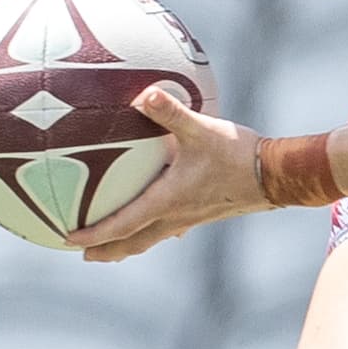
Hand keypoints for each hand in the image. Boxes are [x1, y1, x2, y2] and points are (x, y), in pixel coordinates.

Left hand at [66, 85, 264, 260]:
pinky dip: (153, 229)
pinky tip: (157, 220)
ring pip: (151, 238)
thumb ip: (170, 111)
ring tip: (111, 246)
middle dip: (106, 249)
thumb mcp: (202, 129)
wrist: (278, 175)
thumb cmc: (239, 154)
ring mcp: (192, 217)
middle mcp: (177, 216)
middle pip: (133, 242)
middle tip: (82, 254)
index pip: (123, 224)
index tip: (69, 239)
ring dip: (128, 243)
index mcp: (168, 200)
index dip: (95, 234)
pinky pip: (170, 227)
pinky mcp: (205, 212)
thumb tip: (142, 94)